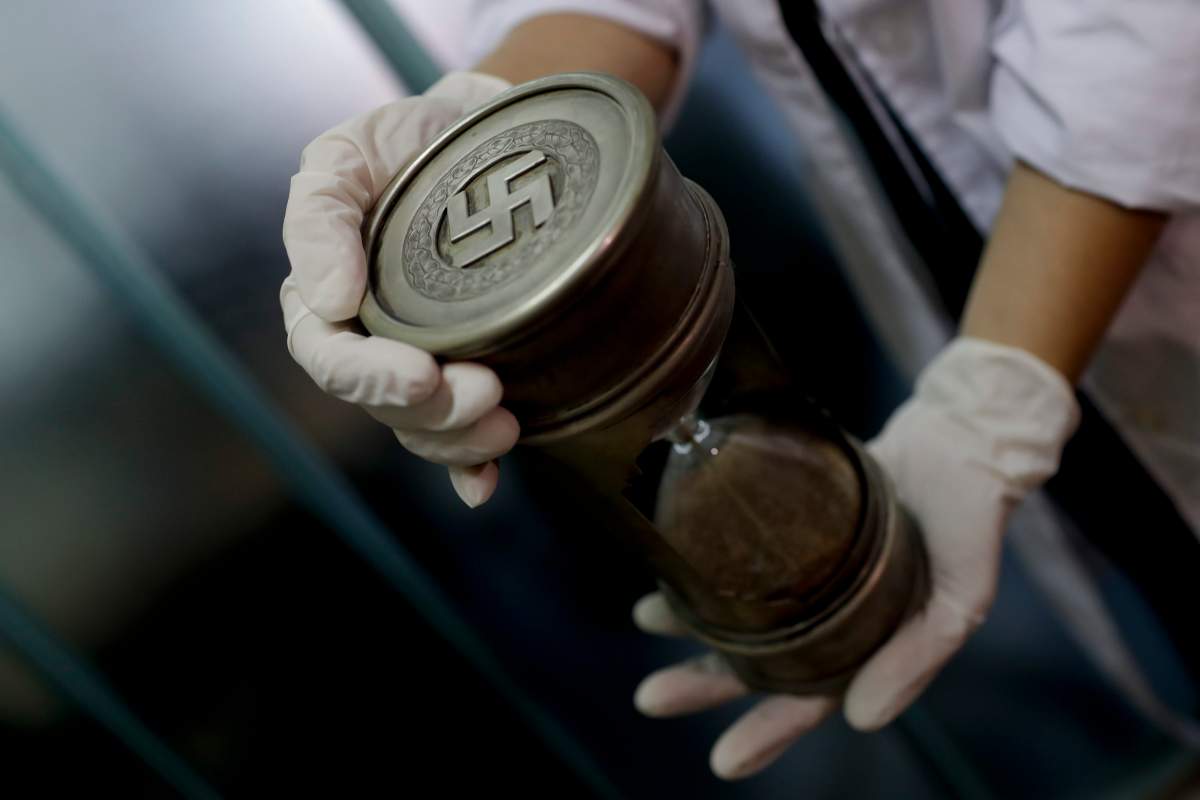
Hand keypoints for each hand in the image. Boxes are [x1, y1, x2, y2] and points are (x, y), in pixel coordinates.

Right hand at [281, 72, 515, 506]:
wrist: (487, 138)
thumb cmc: (407, 143)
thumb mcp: (348, 156)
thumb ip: (320, 218)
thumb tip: (327, 299)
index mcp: (328, 298)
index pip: (330, 356)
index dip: (369, 378)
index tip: (420, 375)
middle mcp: (372, 339)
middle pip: (385, 404)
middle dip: (432, 414)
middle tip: (488, 395)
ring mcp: (424, 360)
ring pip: (425, 426)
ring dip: (461, 440)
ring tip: (507, 425)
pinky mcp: (475, 369)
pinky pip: (464, 435)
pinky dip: (470, 469)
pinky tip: (484, 488)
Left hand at [632, 338, 1080, 778]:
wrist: (962, 436)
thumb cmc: (971, 521)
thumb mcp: (960, 598)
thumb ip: (915, 659)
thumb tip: (860, 720)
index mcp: (869, 643)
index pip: (810, 701)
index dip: (768, 733)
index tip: (722, 761)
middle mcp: (829, 612)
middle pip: (757, 661)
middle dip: (704, 682)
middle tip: (652, 697)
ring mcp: (807, 566)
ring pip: (740, 604)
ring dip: (691, 617)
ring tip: (644, 617)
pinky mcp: (791, 518)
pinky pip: (741, 548)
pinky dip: (707, 559)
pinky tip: (673, 561)